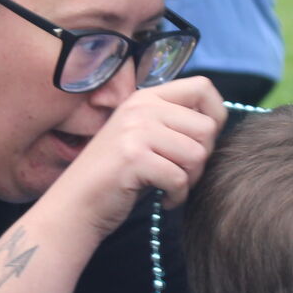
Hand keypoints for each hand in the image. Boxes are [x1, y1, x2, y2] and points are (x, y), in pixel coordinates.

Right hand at [48, 77, 225, 238]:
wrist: (76, 204)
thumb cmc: (118, 176)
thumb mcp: (144, 137)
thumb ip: (173, 124)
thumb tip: (215, 124)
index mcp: (146, 97)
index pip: (203, 87)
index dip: (216, 115)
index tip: (202, 142)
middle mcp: (141, 107)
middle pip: (207, 128)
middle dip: (202, 159)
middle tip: (181, 174)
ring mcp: (135, 130)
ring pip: (197, 155)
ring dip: (190, 180)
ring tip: (171, 187)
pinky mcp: (133, 158)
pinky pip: (179, 178)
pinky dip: (177, 196)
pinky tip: (162, 200)